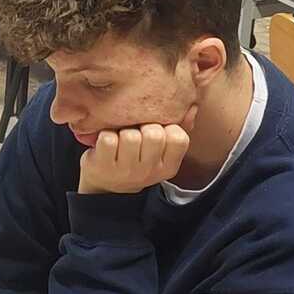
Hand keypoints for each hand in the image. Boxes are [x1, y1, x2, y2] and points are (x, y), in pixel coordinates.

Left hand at [77, 107, 196, 194]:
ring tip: (120, 138)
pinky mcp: (104, 168)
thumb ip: (173, 133)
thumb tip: (190, 108)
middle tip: (136, 132)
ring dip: (122, 131)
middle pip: (154, 134)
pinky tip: (106, 142)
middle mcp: (150, 171)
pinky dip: (104, 135)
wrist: (107, 184)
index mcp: (168, 167)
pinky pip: (108, 139)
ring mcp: (127, 171)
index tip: (156, 129)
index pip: (179, 138)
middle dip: (143, 126)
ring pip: (130, 136)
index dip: (167, 127)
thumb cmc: (136, 158)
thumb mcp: (159, 153)